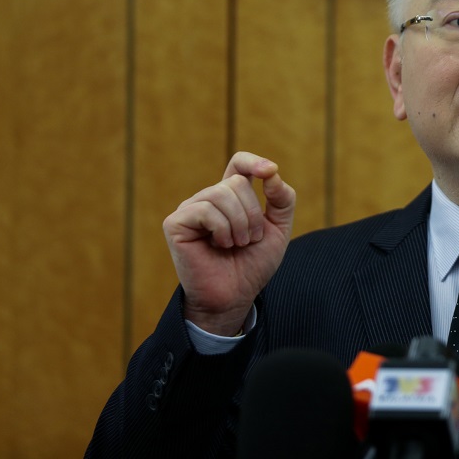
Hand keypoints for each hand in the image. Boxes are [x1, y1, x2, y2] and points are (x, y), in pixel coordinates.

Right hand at [163, 152, 295, 334]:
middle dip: (252, 214)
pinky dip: (222, 230)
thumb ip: (282, 199)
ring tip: (236, 245)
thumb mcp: (278, 229)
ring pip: (223, 194)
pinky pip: (206, 210)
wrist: (235, 296)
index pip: (239, 163)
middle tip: (249, 240)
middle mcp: (208, 198)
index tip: (269, 171)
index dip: (254, 162)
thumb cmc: (253, 264)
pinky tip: (219, 246)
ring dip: (239, 225)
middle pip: (237, 182)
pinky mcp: (176, 223)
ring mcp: (190, 209)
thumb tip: (271, 173)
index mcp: (231, 197)